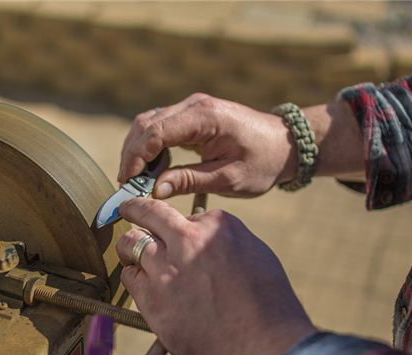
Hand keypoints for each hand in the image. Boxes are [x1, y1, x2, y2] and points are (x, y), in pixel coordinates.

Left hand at [116, 198, 315, 354]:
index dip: (186, 230)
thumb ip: (227, 243)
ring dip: (130, 245)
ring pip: (131, 242)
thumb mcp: (257, 255)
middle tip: (129, 208)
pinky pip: (129, 276)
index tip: (184, 239)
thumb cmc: (267, 307)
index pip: (189, 217)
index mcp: (217, 226)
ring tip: (128, 250)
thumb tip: (209, 243)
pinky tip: (138, 280)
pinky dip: (133, 276)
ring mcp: (166, 268)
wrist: (261, 348)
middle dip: (135, 208)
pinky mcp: (151, 298)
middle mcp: (188, 240)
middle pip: (149, 213)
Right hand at [118, 93, 295, 198]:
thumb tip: (154, 190)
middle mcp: (195, 106)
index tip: (126, 182)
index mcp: (205, 117)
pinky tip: (148, 169)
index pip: (156, 133)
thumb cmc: (262, 162)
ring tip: (134, 180)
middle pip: (146, 124)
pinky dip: (148, 146)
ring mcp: (192, 108)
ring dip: (136, 150)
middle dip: (131, 155)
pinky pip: (160, 126)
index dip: (136, 158)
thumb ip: (189, 181)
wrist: (284, 144)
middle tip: (126, 185)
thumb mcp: (228, 178)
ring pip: (148, 123)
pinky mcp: (191, 115)